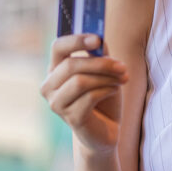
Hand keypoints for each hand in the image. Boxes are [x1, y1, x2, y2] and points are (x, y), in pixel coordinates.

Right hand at [41, 34, 127, 155]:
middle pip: (71, 65)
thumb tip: (99, 39)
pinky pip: (90, 97)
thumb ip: (98, 55)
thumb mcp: (102, 73)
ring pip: (80, 81)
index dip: (76, 40)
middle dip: (100, 63)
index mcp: (54, 70)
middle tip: (122, 65)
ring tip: (122, 79)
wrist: (105, 131)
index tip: (97, 39)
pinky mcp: (70, 118)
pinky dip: (107, 91)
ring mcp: (57, 104)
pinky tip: (115, 90)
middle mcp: (49, 86)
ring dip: (106, 78)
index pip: (58, 47)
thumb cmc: (102, 98)